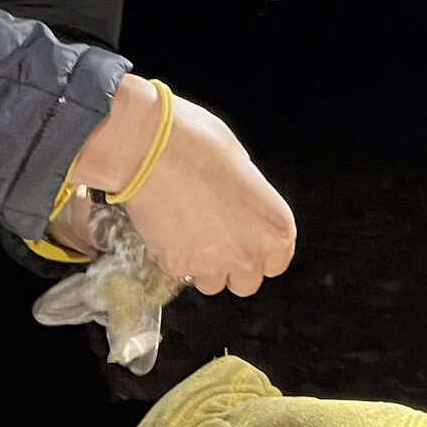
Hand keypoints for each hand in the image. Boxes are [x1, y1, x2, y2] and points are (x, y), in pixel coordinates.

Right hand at [66, 78, 294, 294]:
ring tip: (188, 231)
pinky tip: (166, 226)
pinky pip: (178, 271)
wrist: (149, 147)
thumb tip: (241, 202)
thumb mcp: (241, 163)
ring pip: (212, 283)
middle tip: (215, 237)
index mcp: (275, 226)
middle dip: (231, 264)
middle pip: (246, 282)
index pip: (277, 262)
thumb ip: (249, 195)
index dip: (259, 251)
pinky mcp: (177, 266)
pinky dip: (171, 255)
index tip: (246, 241)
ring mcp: (213, 264)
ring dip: (202, 265)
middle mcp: (249, 252)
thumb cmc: (196, 143)